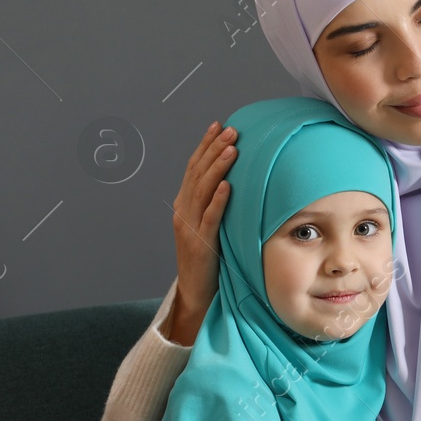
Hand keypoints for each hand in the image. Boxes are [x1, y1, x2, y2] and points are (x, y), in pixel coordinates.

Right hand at [162, 122, 236, 346]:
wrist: (197, 294)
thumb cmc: (211, 261)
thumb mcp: (212, 227)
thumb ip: (217, 205)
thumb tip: (237, 181)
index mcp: (185, 205)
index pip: (195, 168)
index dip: (206, 146)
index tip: (219, 126)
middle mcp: (183, 212)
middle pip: (198, 173)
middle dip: (213, 148)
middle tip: (230, 130)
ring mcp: (189, 228)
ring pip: (202, 191)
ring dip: (217, 168)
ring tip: (232, 149)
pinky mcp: (200, 244)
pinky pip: (210, 219)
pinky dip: (218, 200)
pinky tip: (229, 186)